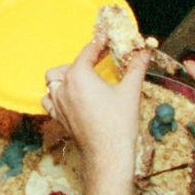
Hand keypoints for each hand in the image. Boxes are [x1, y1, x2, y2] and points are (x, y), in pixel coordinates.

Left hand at [44, 39, 148, 191]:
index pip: (88, 52)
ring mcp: (58, 103)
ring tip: (81, 79)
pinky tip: (69, 97)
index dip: (99, 45)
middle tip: (98, 63)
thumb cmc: (118, 123)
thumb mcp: (130, 91)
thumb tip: (144, 52)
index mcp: (79, 75)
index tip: (107, 41)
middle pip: (67, 66)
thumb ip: (136, 67)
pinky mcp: (58, 117)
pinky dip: (56, 95)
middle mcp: (64, 87)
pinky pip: (49, 100)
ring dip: (64, 77)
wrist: (107, 154)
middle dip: (82, 62)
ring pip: (52, 82)